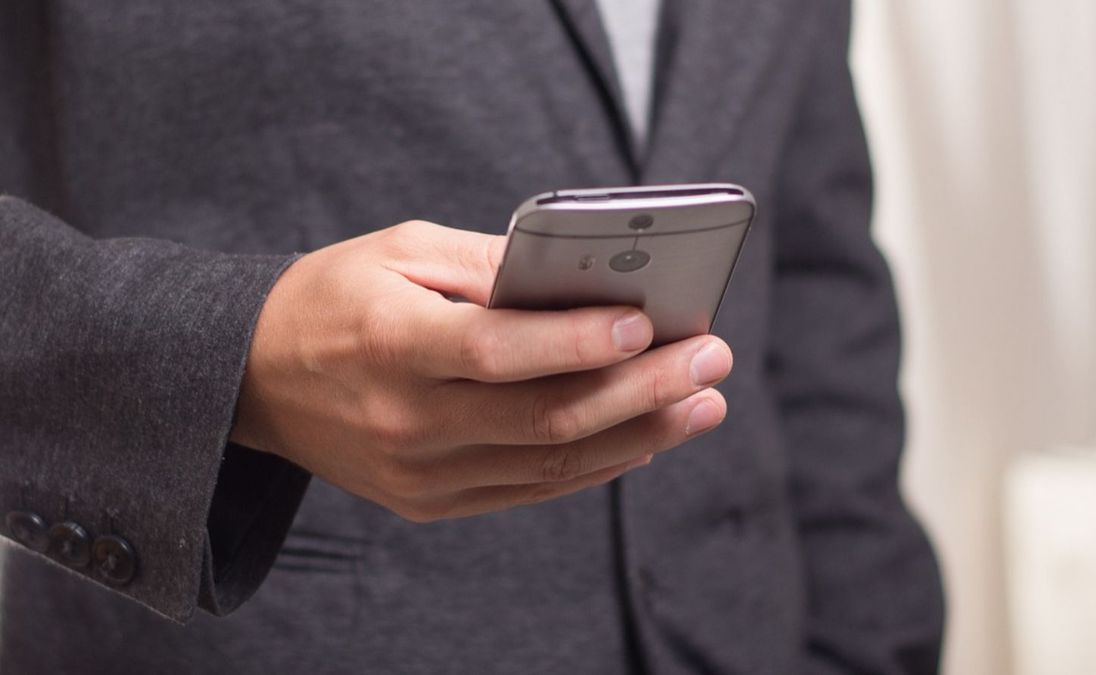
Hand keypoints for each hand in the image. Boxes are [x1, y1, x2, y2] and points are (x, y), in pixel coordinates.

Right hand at [230, 220, 731, 521]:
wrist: (254, 378)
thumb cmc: (334, 296)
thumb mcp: (400, 250)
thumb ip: (490, 267)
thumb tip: (583, 280)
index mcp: (390, 343)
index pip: (496, 351)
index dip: (576, 342)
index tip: (648, 325)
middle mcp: (407, 420)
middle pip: (544, 418)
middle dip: (642, 389)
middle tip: (711, 359)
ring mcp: (420, 473)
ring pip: (550, 464)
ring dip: (639, 434)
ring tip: (702, 403)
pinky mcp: (431, 501)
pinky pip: (530, 490)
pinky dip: (596, 465)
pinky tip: (646, 437)